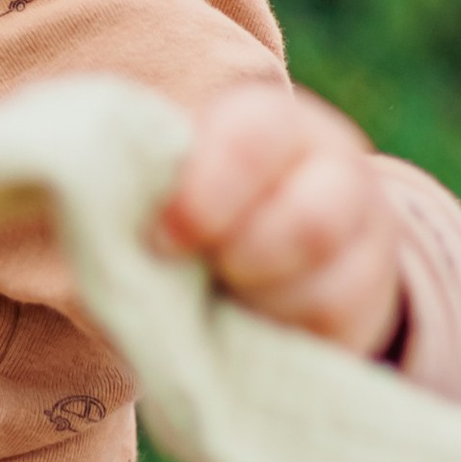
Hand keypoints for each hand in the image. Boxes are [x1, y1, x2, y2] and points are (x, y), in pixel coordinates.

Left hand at [153, 81, 404, 359]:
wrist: (260, 254)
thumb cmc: (186, 208)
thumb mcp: (165, 182)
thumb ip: (134, 186)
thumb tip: (89, 207)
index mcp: (266, 123)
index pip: (254, 138)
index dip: (205, 195)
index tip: (163, 240)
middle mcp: (331, 169)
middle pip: (313, 223)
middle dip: (245, 260)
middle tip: (205, 272)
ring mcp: (365, 236)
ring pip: (331, 289)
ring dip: (264, 306)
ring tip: (226, 300)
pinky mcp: (371, 301)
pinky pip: (338, 334)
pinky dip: (285, 337)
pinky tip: (252, 325)